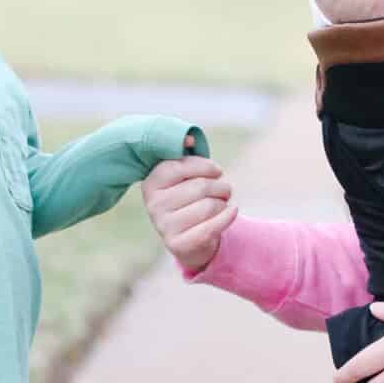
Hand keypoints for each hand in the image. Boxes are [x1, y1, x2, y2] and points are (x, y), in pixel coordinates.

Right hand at [143, 154, 236, 272]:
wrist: (190, 239)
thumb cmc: (191, 199)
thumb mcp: (185, 177)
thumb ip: (186, 155)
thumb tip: (189, 137)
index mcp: (152, 183)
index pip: (182, 165)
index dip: (206, 166)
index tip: (216, 171)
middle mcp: (153, 205)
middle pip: (201, 187)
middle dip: (220, 186)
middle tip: (224, 190)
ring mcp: (164, 226)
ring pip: (209, 206)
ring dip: (223, 203)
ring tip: (222, 204)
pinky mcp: (178, 245)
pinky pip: (213, 226)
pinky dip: (228, 216)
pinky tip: (231, 211)